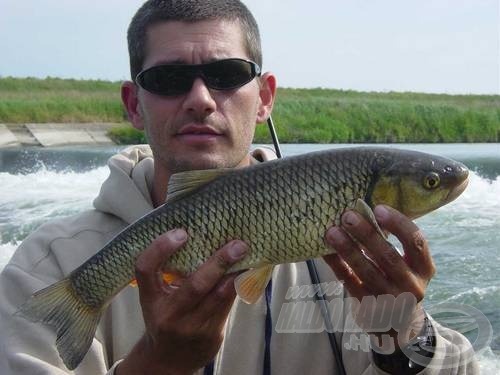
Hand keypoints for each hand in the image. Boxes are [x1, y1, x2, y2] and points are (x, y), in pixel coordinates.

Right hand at [117, 228, 247, 374]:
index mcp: (150, 298)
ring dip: (236, 273)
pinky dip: (239, 285)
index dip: (160, 249)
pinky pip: (229, 305)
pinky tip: (247, 271)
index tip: (181, 232)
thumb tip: (202, 236)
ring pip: (219, 296)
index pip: (146, 269)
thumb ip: (172, 273)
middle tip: (237, 245)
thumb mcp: (157, 297)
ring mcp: (191, 327)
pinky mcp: (211, 334)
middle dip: (219, 263)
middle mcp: (169, 314)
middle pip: (195, 286)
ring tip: (246, 253)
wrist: (167, 361)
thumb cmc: (164, 317)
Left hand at [323, 205, 434, 347]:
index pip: (416, 242)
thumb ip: (392, 241)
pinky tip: (325, 250)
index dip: (398, 224)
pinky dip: (336, 264)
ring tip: (331, 231)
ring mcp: (390, 300)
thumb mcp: (407, 263)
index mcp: (424, 268)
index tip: (378, 208)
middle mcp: (411, 285)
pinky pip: (349, 282)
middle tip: (347, 215)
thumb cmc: (398, 279)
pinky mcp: (369, 308)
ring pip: (367, 271)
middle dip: (367, 234)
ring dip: (348, 249)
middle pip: (388, 257)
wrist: (398, 323)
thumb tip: (363, 208)